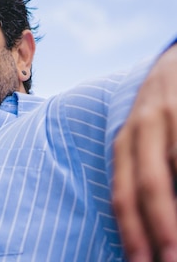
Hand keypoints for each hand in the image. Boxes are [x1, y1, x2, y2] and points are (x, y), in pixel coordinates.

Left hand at [113, 44, 176, 260]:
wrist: (176, 61)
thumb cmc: (160, 114)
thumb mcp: (142, 139)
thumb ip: (141, 176)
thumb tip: (145, 224)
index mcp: (124, 143)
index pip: (122, 193)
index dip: (131, 232)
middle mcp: (144, 129)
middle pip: (149, 185)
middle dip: (161, 228)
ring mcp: (172, 116)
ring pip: (176, 167)